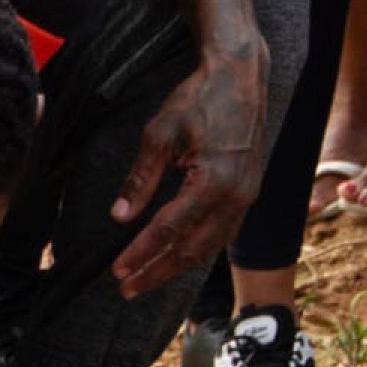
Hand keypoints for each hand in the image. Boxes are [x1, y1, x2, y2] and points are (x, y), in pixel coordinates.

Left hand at [109, 46, 268, 300]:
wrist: (241, 77)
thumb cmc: (199, 99)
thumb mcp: (161, 133)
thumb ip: (141, 178)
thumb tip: (119, 216)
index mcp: (213, 183)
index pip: (169, 230)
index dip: (141, 253)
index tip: (118, 271)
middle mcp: (235, 198)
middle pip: (190, 250)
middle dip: (156, 272)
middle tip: (126, 289)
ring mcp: (246, 199)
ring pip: (208, 248)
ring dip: (175, 267)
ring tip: (146, 279)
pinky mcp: (248, 195)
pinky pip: (221, 235)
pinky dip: (196, 251)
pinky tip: (177, 258)